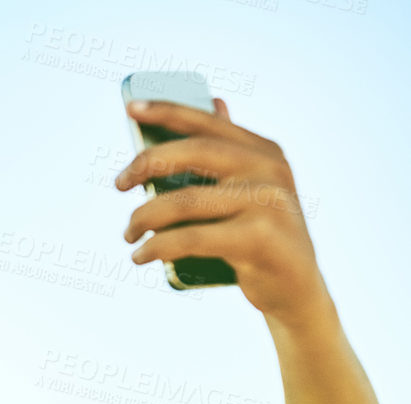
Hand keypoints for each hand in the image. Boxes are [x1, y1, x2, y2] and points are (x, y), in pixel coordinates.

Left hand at [116, 98, 327, 322]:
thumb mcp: (249, 191)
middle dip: (145, 163)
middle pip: (193, 152)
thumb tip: (214, 102)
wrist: (296, 289)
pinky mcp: (260, 239)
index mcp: (264, 152)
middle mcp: (269, 169)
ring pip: (184, 201)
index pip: (208, 123)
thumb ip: (229, 154)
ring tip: (128, 233)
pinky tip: (140, 256)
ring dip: (143, 217)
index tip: (130, 108)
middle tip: (119, 184)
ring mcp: (267, 202)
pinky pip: (191, 238)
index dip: (167, 111)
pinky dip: (156, 247)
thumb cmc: (260, 238)